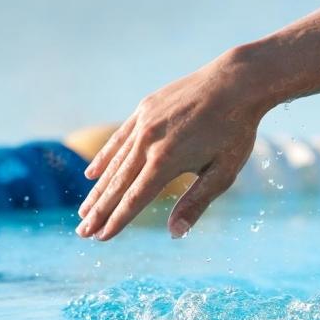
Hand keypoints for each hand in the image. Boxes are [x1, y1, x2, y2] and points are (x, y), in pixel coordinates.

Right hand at [76, 54, 259, 239]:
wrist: (236, 82)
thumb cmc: (235, 132)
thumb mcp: (223, 173)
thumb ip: (196, 203)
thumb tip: (174, 234)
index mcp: (166, 161)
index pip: (134, 199)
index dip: (117, 220)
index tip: (100, 238)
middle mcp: (148, 142)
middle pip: (117, 184)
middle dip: (99, 211)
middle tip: (82, 232)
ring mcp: (144, 123)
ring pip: (114, 163)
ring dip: (98, 190)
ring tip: (85, 212)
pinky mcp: (145, 109)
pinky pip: (119, 139)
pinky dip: (105, 158)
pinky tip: (92, 175)